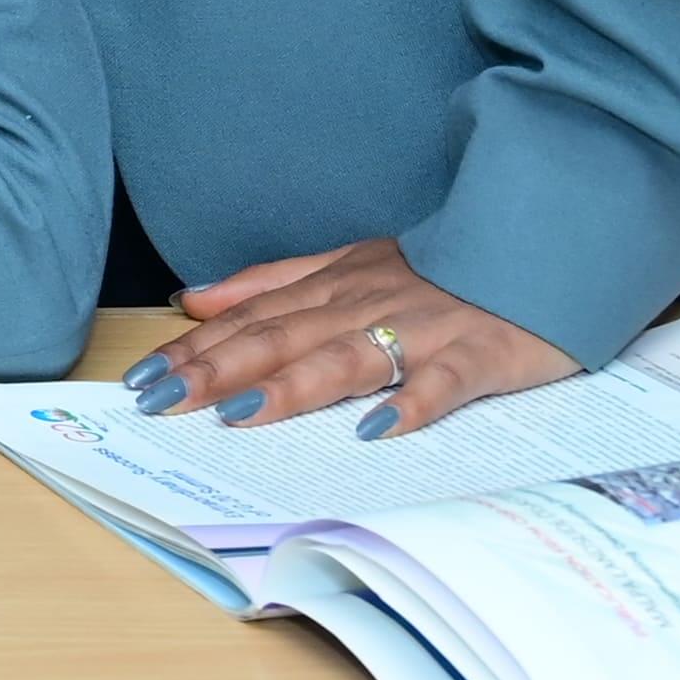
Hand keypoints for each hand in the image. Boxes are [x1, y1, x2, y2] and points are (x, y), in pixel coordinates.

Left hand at [119, 237, 572, 438]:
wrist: (539, 248)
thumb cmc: (438, 270)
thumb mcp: (346, 263)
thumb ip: (270, 283)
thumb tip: (193, 301)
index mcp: (331, 285)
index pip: (250, 318)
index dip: (194, 348)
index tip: (140, 377)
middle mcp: (365, 304)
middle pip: (281, 337)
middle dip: (217, 369)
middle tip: (160, 400)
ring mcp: (421, 329)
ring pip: (346, 358)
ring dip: (293, 386)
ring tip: (241, 416)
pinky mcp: (479, 354)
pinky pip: (442, 382)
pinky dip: (410, 404)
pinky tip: (377, 431)